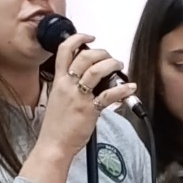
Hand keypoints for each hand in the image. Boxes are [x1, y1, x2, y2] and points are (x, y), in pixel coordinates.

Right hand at [37, 33, 136, 158]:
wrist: (53, 145)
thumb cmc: (56, 127)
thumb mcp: (57, 101)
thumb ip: (69, 89)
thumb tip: (87, 82)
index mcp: (58, 82)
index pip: (64, 51)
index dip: (78, 38)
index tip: (89, 37)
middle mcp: (67, 86)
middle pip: (84, 56)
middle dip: (101, 52)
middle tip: (109, 57)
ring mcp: (78, 97)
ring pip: (97, 70)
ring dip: (112, 64)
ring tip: (119, 66)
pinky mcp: (89, 110)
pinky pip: (109, 95)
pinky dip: (123, 90)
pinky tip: (129, 88)